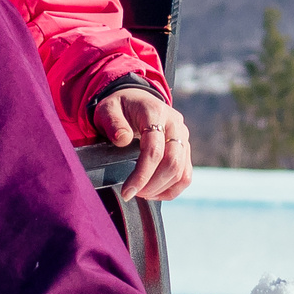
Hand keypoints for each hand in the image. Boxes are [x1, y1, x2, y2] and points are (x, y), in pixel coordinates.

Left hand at [95, 86, 192, 200]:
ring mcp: (183, 137)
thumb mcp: (107, 110)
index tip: (127, 191)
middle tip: (132, 193)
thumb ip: (113, 123)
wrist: (134, 100)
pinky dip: (171, 189)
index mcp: (155, 113)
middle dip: (152, 184)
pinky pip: (185, 175)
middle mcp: (175, 124)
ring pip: (181, 172)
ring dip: (161, 189)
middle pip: (172, 162)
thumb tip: (122, 139)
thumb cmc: (119, 107)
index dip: (142, 174)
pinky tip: (154, 192)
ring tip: (141, 193)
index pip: (154, 149)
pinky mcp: (185, 149)